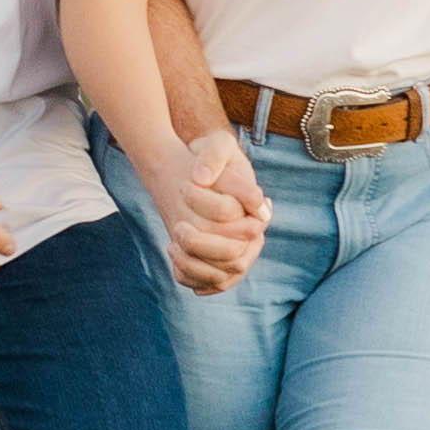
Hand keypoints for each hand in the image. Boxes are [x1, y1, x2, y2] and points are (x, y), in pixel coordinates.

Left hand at [155, 127, 268, 292]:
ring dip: (194, 266)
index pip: (246, 231)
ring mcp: (238, 255)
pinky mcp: (220, 266)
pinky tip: (174, 256)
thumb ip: (214, 155)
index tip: (184, 192)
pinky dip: (190, 277)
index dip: (216, 218)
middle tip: (177, 227)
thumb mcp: (214, 144)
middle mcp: (253, 239)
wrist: (194, 175)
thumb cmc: (208, 158)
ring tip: (172, 243)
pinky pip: (209, 285)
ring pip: (222, 278)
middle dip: (202, 247)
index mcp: (257, 213)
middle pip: (234, 260)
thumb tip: (202, 178)